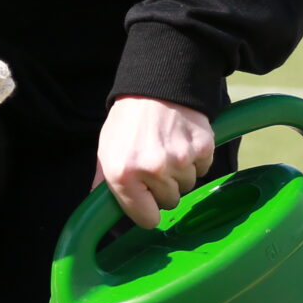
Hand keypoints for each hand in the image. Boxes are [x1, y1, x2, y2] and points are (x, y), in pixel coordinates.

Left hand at [97, 96, 215, 229]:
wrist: (156, 83)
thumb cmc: (128, 119)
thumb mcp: (106, 149)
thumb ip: (103, 182)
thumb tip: (98, 210)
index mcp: (123, 174)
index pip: (148, 219)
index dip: (148, 211)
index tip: (148, 201)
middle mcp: (152, 169)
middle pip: (170, 201)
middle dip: (164, 187)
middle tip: (155, 163)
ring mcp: (180, 159)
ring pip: (188, 185)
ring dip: (180, 172)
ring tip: (168, 148)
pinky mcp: (202, 147)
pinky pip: (203, 168)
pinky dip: (196, 158)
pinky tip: (182, 141)